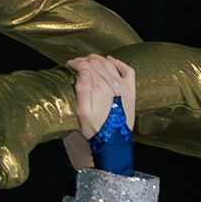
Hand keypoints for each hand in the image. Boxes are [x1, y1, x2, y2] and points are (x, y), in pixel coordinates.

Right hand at [61, 55, 134, 169]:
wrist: (114, 142)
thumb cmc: (95, 128)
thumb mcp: (82, 111)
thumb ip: (82, 89)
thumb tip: (83, 71)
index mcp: (99, 87)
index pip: (86, 66)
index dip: (76, 63)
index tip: (69, 65)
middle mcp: (112, 83)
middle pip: (97, 63)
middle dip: (84, 61)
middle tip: (76, 64)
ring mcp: (123, 86)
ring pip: (109, 64)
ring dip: (98, 59)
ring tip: (89, 61)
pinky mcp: (131, 90)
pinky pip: (127, 70)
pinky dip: (119, 63)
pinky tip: (110, 60)